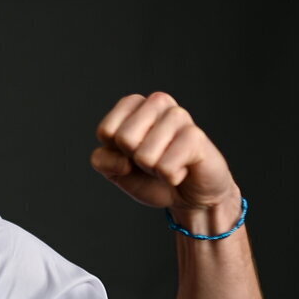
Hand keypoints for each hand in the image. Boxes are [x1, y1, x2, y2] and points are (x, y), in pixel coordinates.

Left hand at [91, 92, 238, 212]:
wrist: (185, 195)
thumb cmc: (149, 177)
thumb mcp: (114, 170)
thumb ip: (102, 160)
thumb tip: (124, 161)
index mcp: (134, 105)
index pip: (105, 131)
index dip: (115, 152)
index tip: (131, 153)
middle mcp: (158, 103)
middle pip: (124, 139)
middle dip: (134, 159)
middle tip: (152, 158)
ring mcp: (179, 116)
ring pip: (145, 155)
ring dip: (154, 169)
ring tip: (168, 162)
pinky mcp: (196, 135)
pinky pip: (165, 167)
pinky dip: (169, 176)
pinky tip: (182, 169)